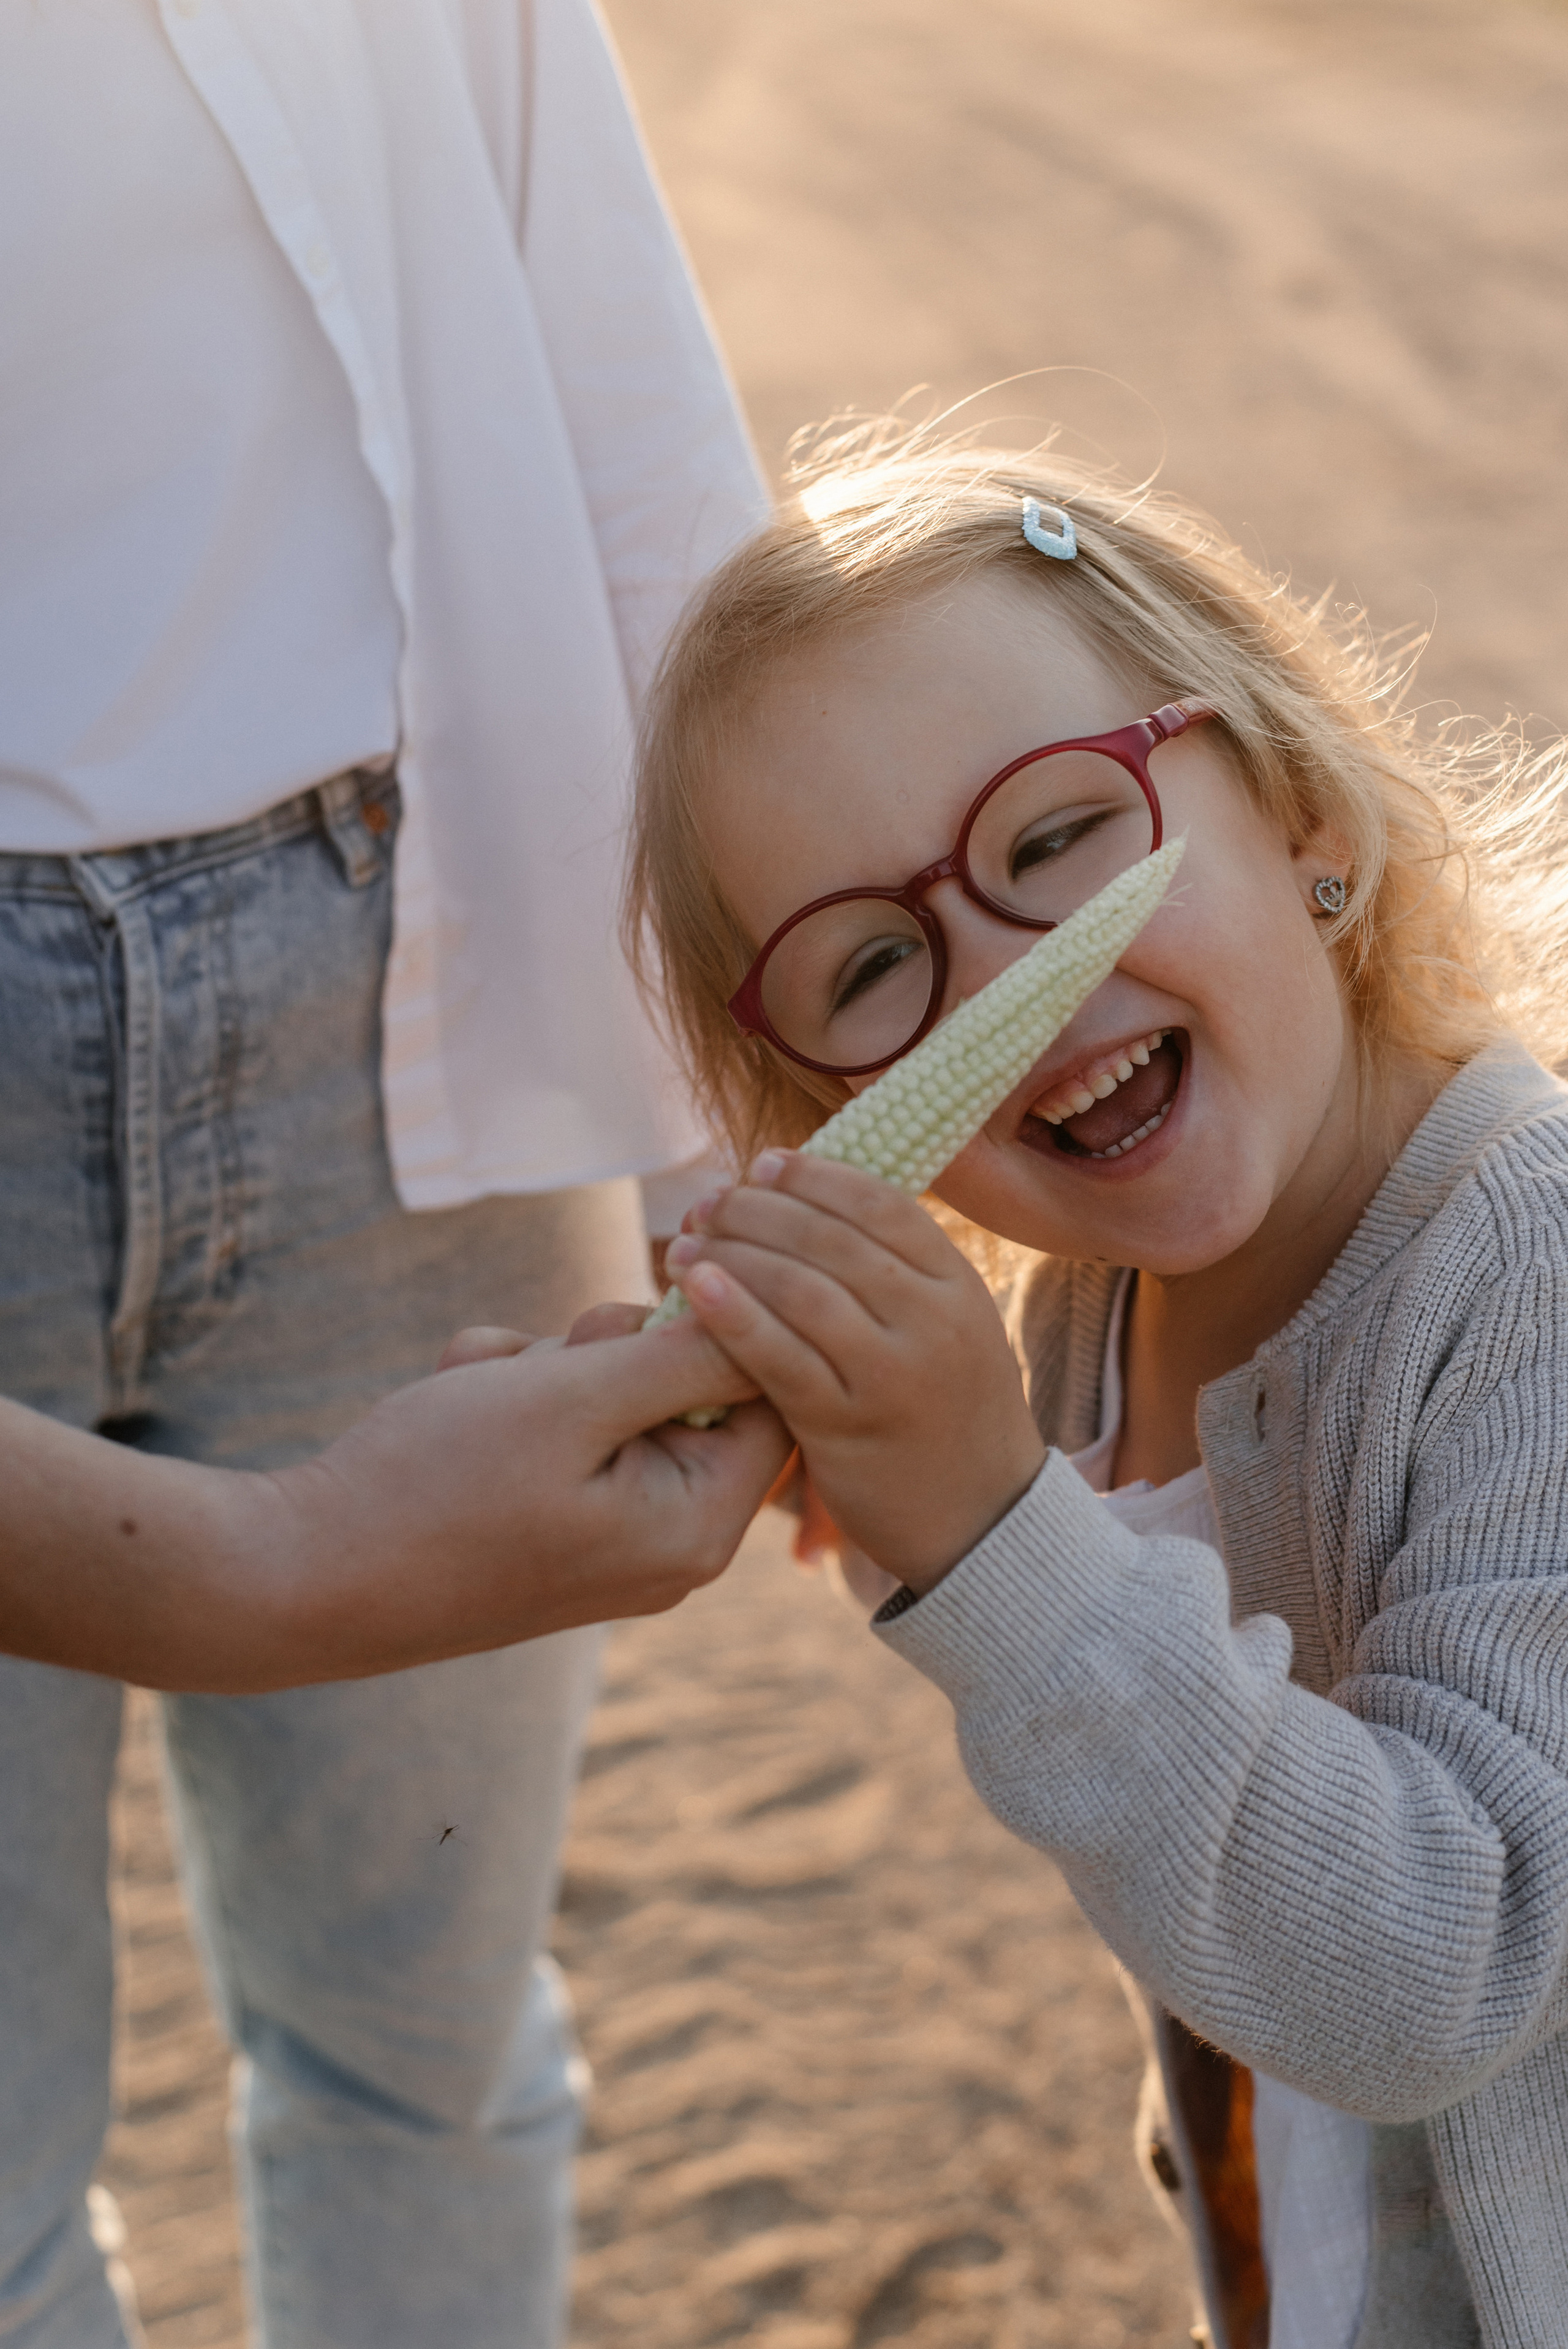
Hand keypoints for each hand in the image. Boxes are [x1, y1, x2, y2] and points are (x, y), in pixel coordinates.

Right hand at [275, 1308, 789, 1674]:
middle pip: (688, 1391)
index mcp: (697, 1528)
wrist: (301, 1576)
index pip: (769, 1396)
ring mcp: (607, 1542)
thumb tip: (769, 1317)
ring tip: (479, 1391)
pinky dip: (510, 1399)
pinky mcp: (551, 1528)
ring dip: (546, 1365)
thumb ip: (681, 1356)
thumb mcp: (571, 1398)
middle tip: (547, 1356)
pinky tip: (456, 1412)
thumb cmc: (437, 1486)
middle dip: (608, 1348)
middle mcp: (667, 1547)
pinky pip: (562, 1429)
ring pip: (612, 1396)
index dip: (726, 1320)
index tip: (671, 1267)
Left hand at [662, 1154, 1044, 1592]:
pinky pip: (780, 1358)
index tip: (763, 1164)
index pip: (879, 1203)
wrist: (982, 1522)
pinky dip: (733, 1316)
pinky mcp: (850, 1426)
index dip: (814, 1176)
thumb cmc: (945, 1414)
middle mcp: (933, 1321)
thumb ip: (896, 1276)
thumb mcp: (950, 1330)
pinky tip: (695, 1290)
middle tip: (710, 1202)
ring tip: (687, 1244)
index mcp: (957, 1286)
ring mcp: (894, 1374)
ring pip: (801, 1289)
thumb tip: (813, 1204)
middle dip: (758, 1209)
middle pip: (831, 1237)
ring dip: (734, 1254)